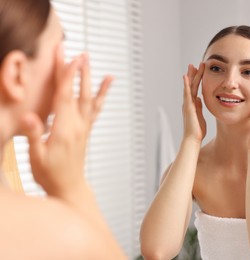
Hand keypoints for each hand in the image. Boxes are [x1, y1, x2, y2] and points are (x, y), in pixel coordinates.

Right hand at [22, 45, 112, 196]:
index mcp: (64, 129)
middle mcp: (78, 126)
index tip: (67, 56)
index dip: (66, 75)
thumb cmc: (51, 174)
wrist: (69, 188)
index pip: (64, 96)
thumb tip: (29, 117)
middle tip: (79, 52)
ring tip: (90, 61)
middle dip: (78, 71)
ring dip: (89, 79)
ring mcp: (84, 127)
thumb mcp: (37, 157)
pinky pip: (96, 109)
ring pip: (89, 99)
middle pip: (78, 93)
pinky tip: (106, 83)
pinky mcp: (85, 130)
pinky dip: (102, 94)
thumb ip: (35, 136)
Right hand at [182, 63, 205, 142]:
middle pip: (191, 85)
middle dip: (193, 74)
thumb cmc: (197, 130)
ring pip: (189, 87)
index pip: (195, 89)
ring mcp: (187, 104)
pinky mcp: (188, 106)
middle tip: (194, 64)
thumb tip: (199, 100)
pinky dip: (186, 85)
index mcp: (192, 104)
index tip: (198, 70)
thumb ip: (199, 107)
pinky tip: (186, 77)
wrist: (192, 138)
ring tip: (192, 66)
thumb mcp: (200, 116)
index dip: (196, 79)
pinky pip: (187, 94)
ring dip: (191, 76)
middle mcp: (188, 102)